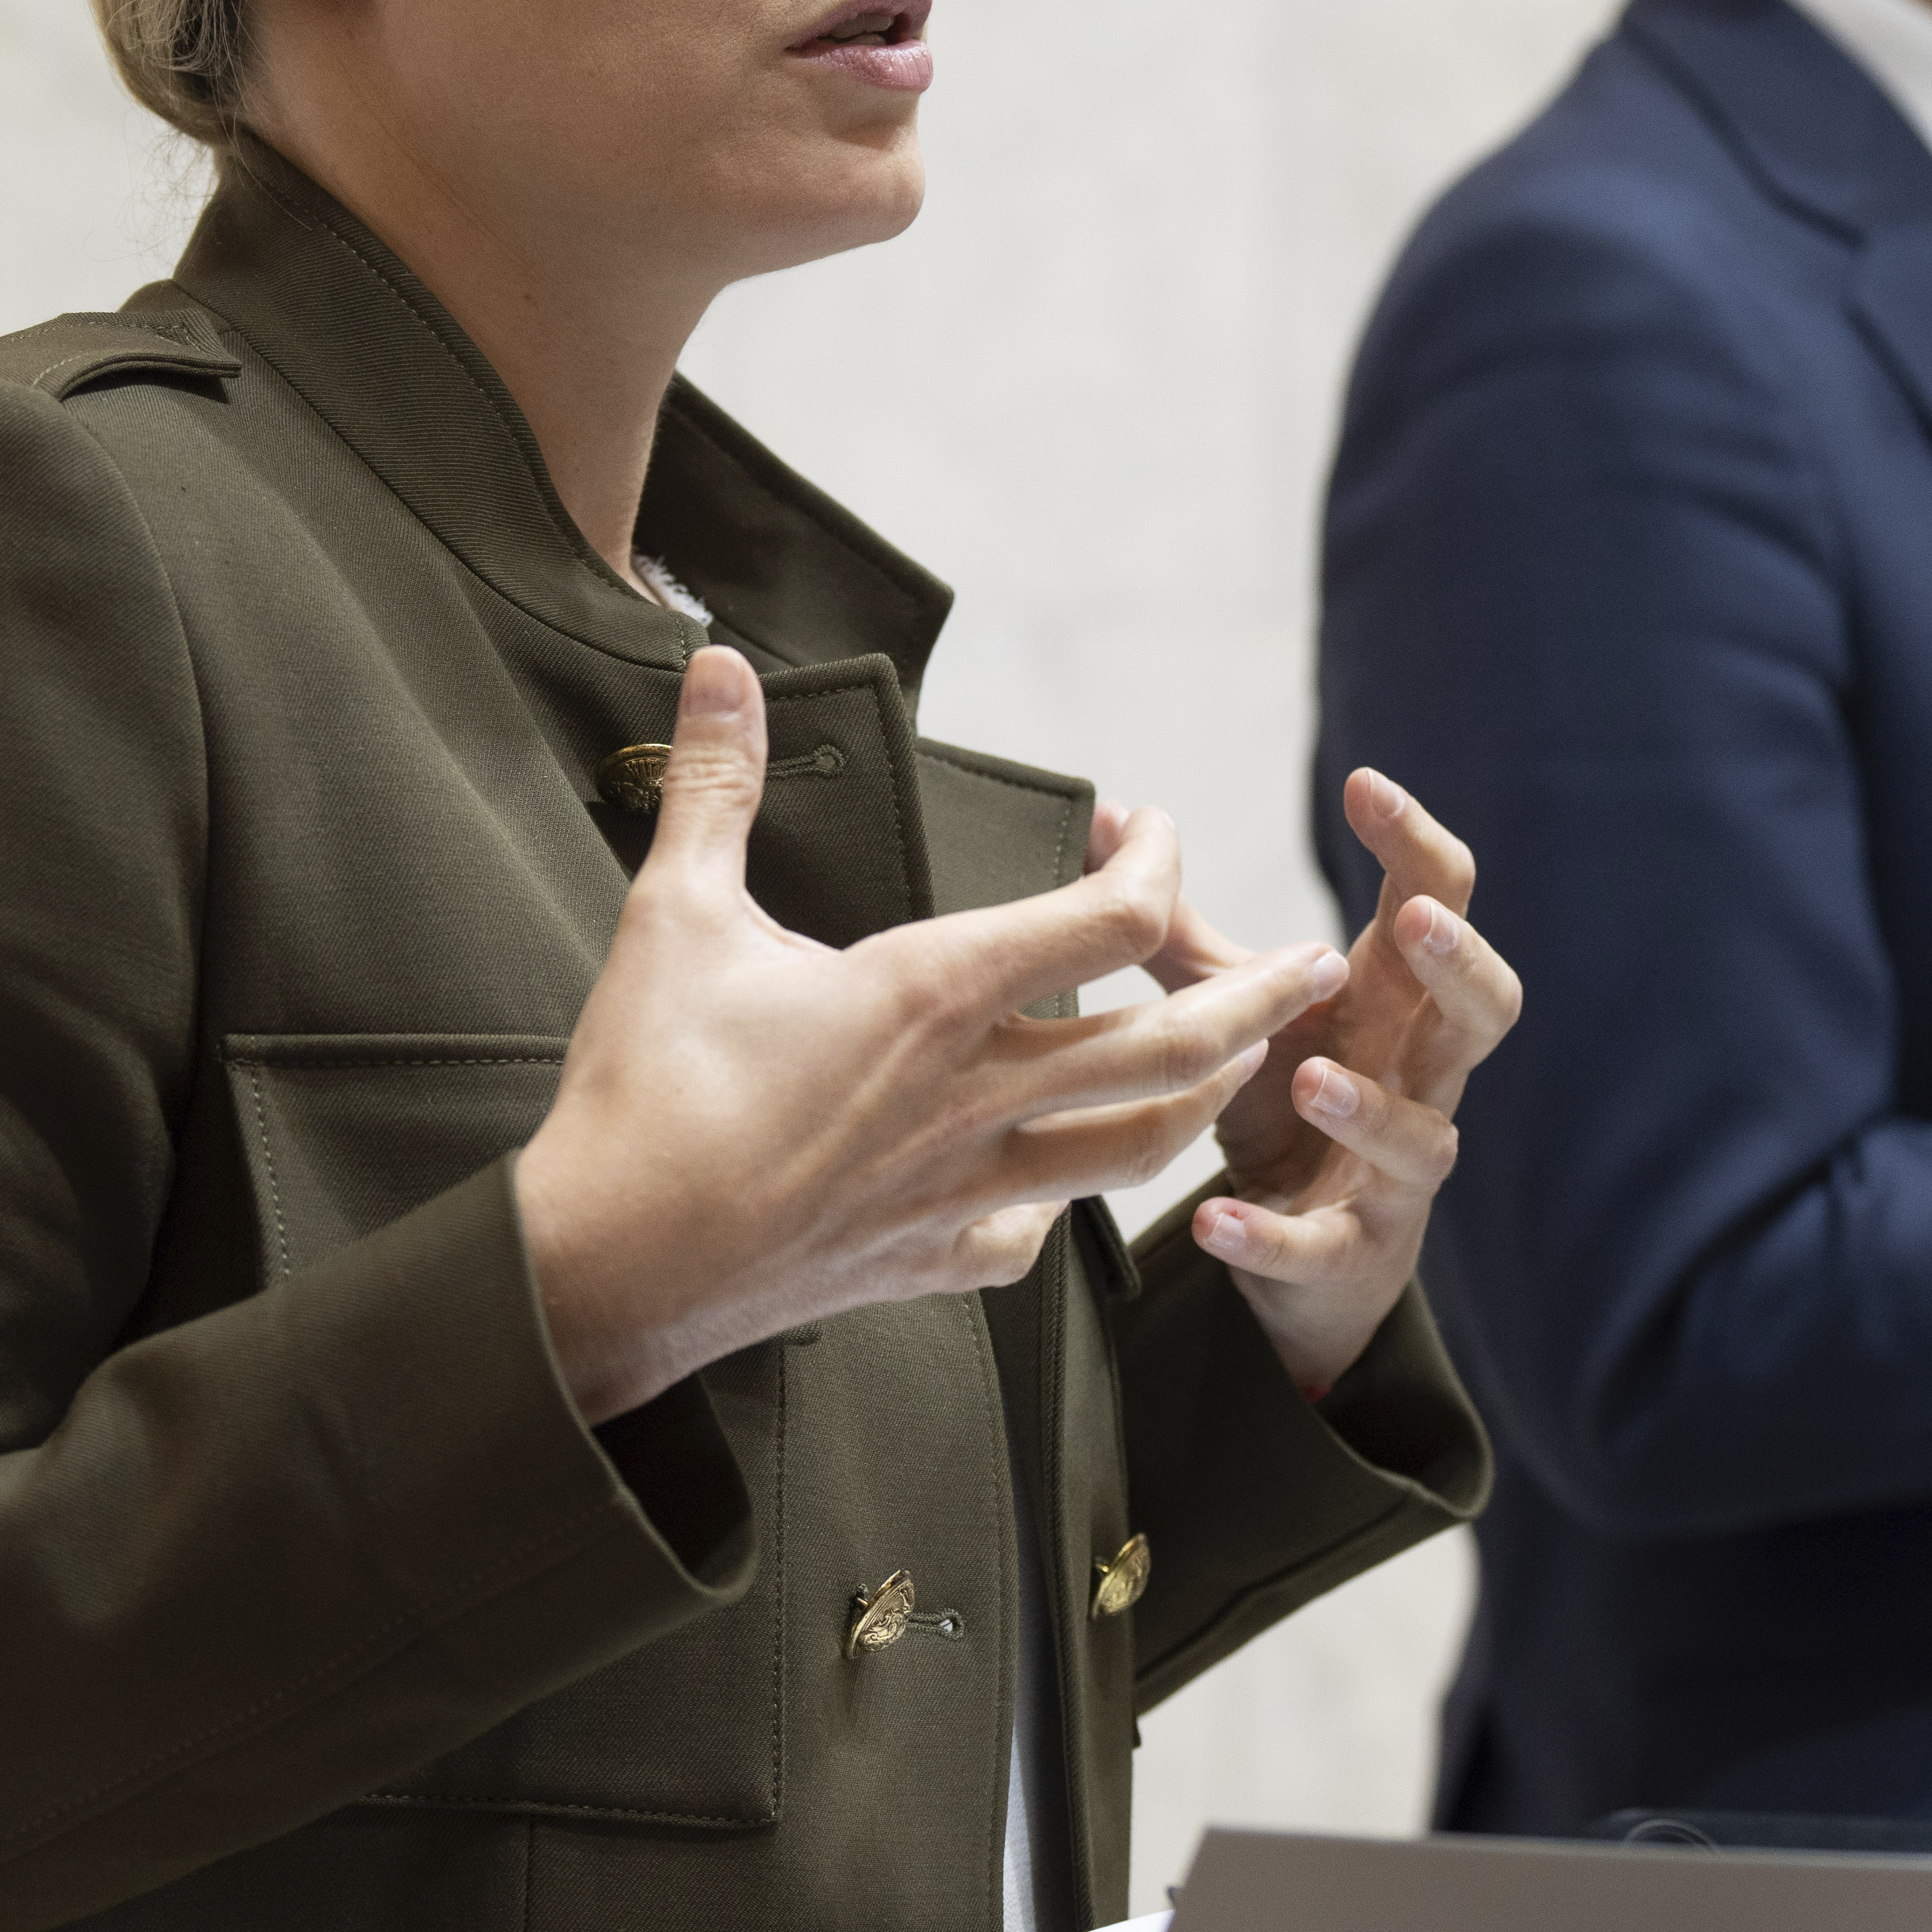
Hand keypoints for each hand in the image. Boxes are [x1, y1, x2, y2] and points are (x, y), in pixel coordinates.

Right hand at [512, 649, 1346, 1423]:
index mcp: (937, 997)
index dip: (1157, 864)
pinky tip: (1059, 1182)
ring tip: (1241, 1060)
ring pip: (1140, 1148)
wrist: (609, 1268)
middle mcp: (980, 1096)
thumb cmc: (645, 1090)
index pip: (1112, 923)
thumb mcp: (675, 914)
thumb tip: (717, 664)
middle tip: (1322, 963)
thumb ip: (717, 784)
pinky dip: (1067, 1197)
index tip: (1153, 829)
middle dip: (1264, 995)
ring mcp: (968, 1188)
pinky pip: (1037, 1230)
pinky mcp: (938, 1260)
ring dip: (1206, 1096)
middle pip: (1176, 1046)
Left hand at [1081, 767, 1518, 1398]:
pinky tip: (1211, 1219)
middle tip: (1414, 920)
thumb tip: (1103, 823)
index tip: (1365, 785)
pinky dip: (1270, 1237)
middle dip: (1459, 963)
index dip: (1416, 844)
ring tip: (1306, 1076)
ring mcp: (1394, 1173)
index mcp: (1393, 1003)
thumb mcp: (1237, 1008)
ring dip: (1369, 1107)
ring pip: (1423, 1138)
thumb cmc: (1283, 1099)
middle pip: (1485, 1012)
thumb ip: (1176, 928)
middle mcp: (1417, 1079)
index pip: (1436, 903)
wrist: (1305, 1256)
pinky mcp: (1351, 1254)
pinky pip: (1324, 1248)